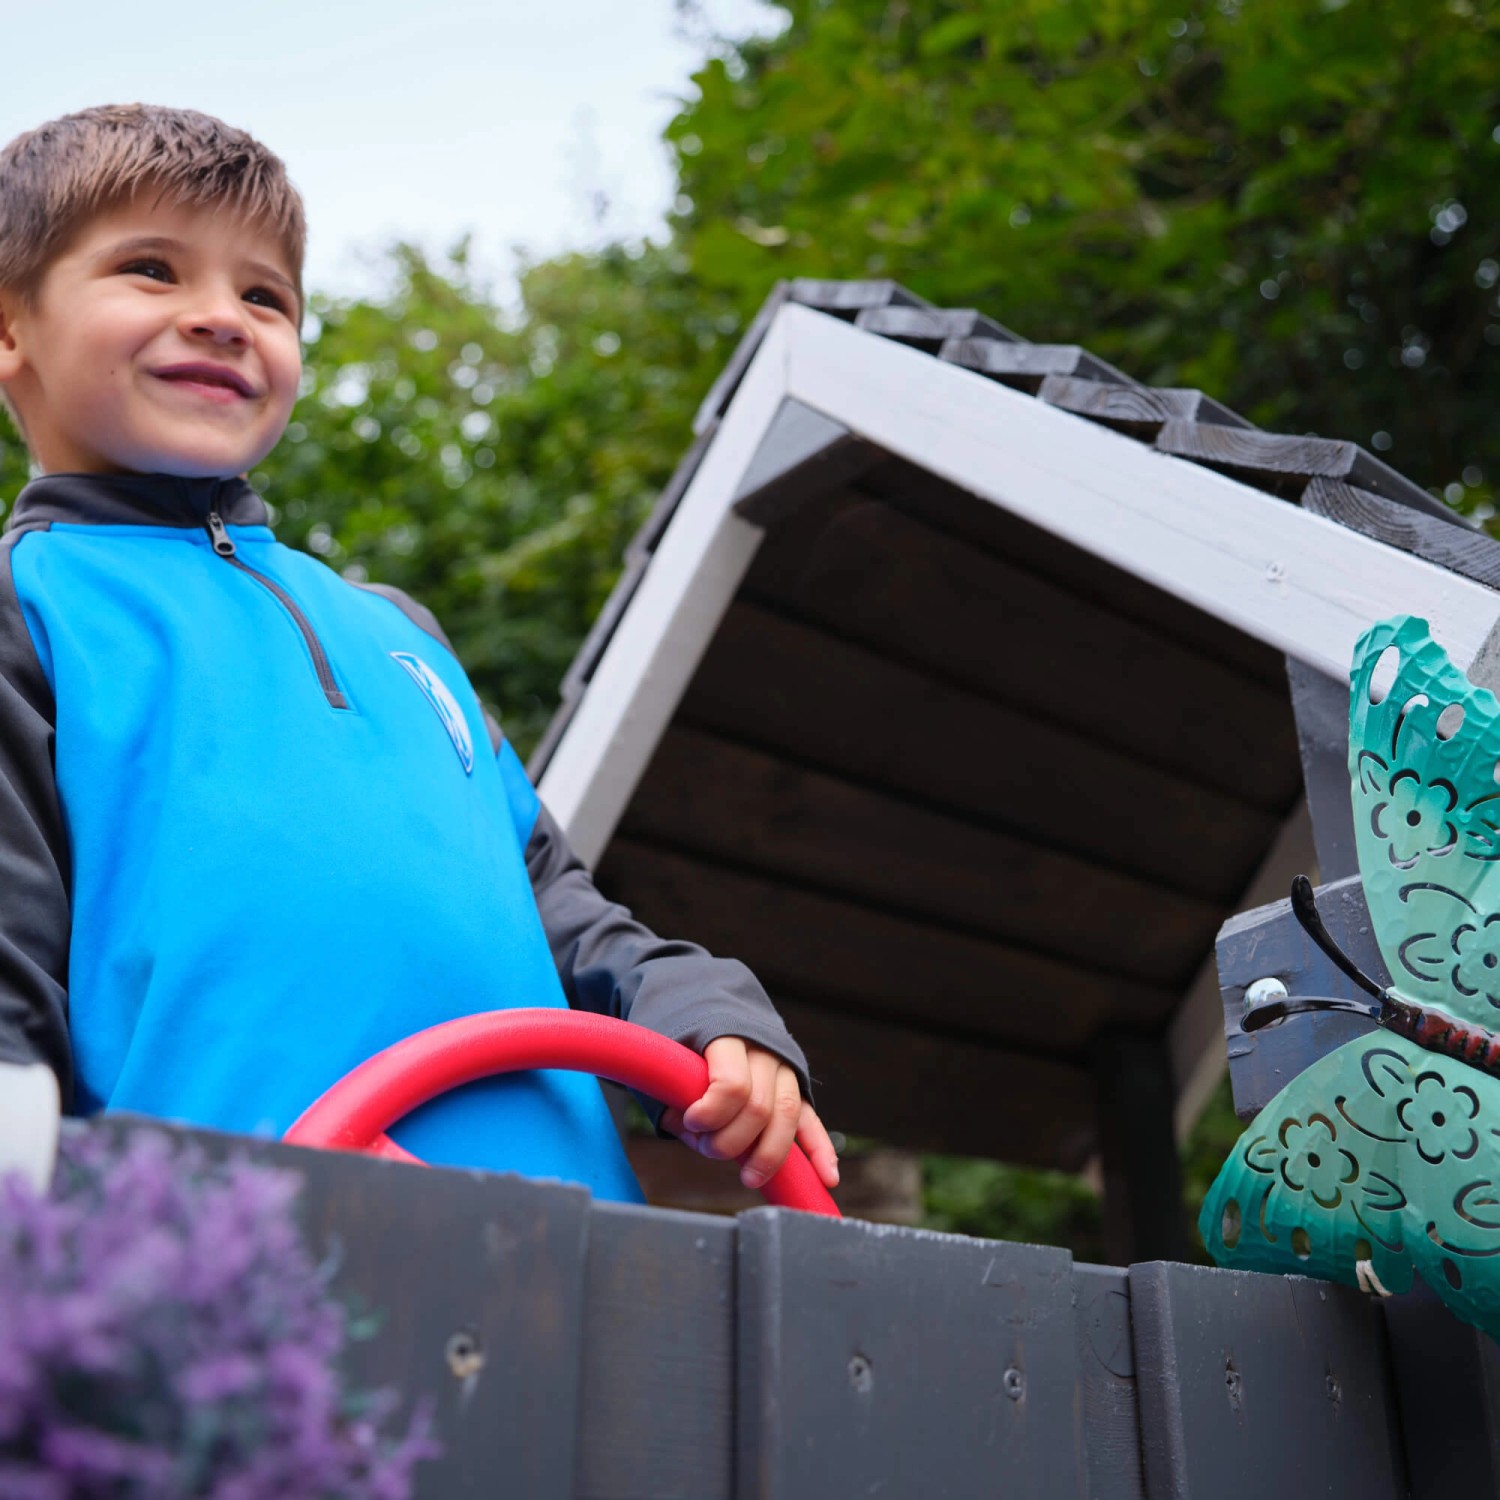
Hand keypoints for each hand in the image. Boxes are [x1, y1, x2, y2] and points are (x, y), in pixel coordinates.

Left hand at [660, 1037, 839, 1191]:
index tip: (689, 1121)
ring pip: (788, 1116)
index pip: (733, 1085)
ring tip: (749, 1178)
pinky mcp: (794, 1085)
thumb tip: (686, 1127)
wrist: (708, 997)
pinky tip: (827, 1177)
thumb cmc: (682, 1031)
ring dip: (770, 1154)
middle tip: (706, 1147)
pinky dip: (820, 1149)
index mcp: (730, 1034)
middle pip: (761, 1107)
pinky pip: (809, 1119)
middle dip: (732, 1141)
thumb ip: (675, 1090)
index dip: (711, 1113)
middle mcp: (764, 1050)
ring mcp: (784, 1067)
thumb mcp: (670, 1049)